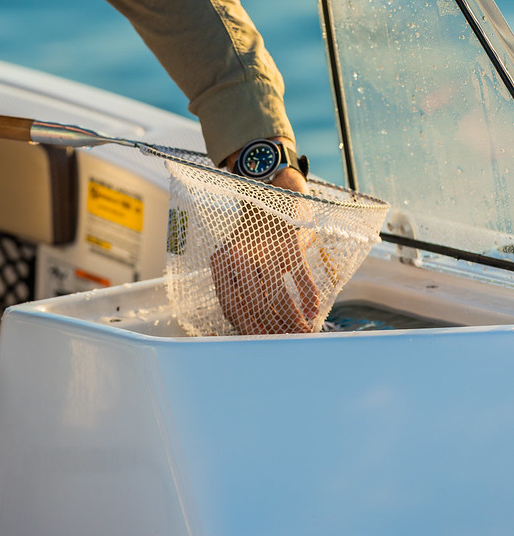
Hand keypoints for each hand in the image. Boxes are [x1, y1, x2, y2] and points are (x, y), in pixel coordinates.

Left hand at [211, 146, 319, 333]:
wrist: (273, 192)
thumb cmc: (255, 232)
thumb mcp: (238, 255)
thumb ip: (240, 284)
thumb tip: (251, 327)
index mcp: (222, 261)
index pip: (231, 305)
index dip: (246, 328)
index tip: (259, 342)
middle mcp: (240, 256)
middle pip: (254, 305)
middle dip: (271, 329)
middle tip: (284, 343)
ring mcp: (266, 249)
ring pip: (278, 296)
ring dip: (291, 320)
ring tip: (301, 333)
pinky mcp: (290, 243)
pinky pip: (300, 279)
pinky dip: (308, 299)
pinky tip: (312, 313)